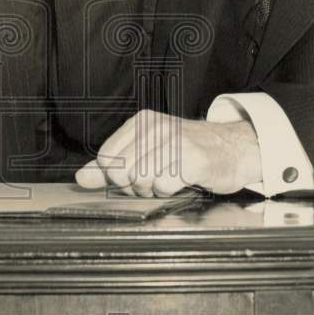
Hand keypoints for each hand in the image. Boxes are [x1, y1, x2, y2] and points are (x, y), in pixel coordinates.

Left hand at [75, 109, 261, 196]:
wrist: (232, 149)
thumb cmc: (188, 152)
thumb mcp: (146, 152)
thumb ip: (110, 167)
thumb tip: (81, 178)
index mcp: (141, 122)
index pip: (106, 158)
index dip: (116, 176)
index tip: (134, 174)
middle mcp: (156, 127)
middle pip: (122, 173)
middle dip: (135, 185)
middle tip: (155, 177)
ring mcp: (174, 141)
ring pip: (141, 180)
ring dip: (154, 189)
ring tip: (170, 178)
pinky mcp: (192, 158)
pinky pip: (164, 186)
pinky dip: (170, 192)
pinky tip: (182, 181)